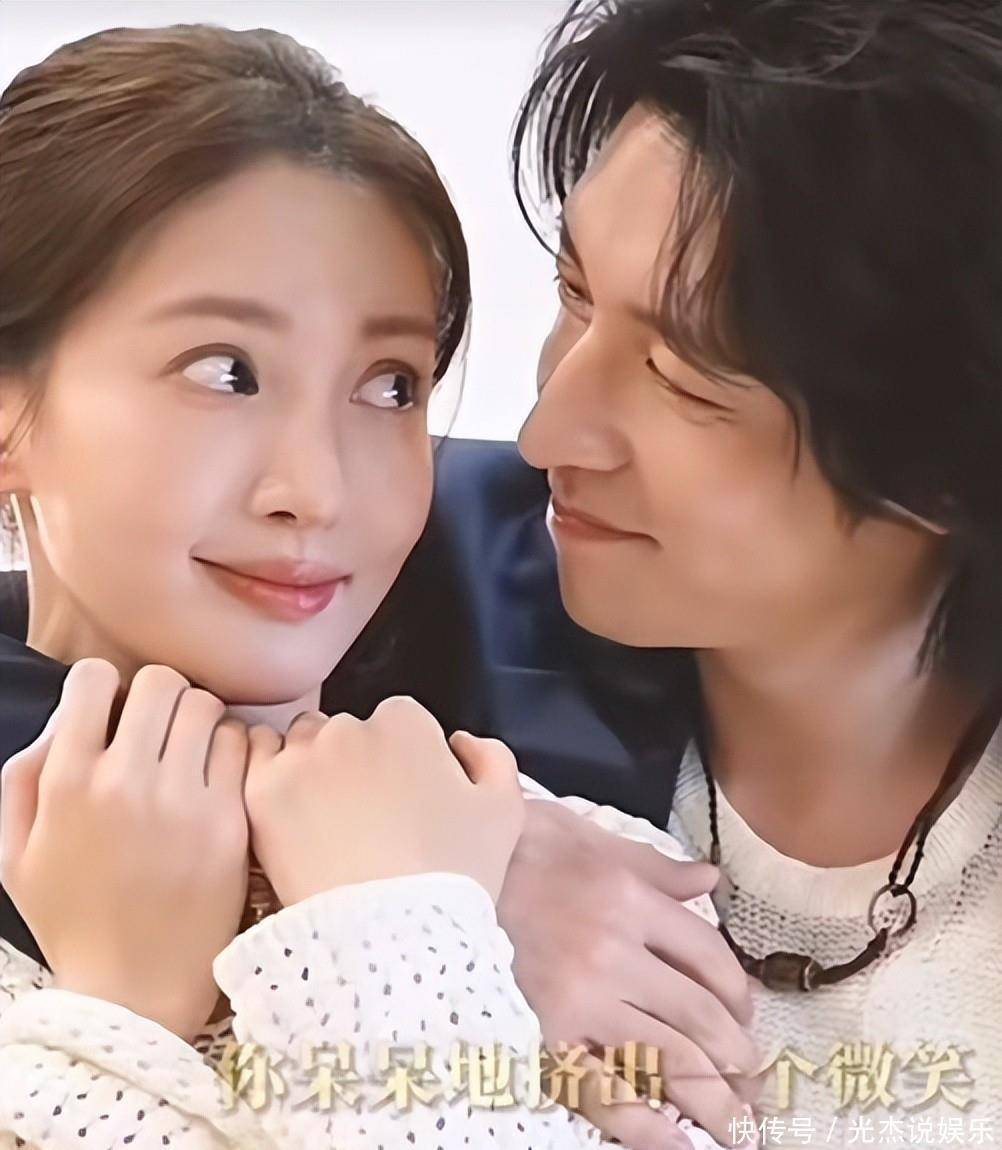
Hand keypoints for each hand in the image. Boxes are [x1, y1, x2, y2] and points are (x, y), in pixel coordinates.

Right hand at [0, 659, 250, 1041]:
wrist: (134, 990)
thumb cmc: (73, 918)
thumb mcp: (15, 854)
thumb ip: (26, 776)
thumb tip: (66, 718)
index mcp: (67, 784)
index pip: (93, 679)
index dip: (103, 685)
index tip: (111, 709)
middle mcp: (125, 782)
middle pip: (159, 681)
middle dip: (156, 695)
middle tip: (157, 727)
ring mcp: (183, 800)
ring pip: (206, 705)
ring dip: (197, 718)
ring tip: (190, 749)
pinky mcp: (228, 821)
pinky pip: (243, 745)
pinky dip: (232, 748)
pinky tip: (219, 774)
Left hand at [243, 697, 524, 905]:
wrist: (390, 939)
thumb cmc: (453, 877)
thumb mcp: (504, 812)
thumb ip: (492, 757)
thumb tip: (459, 742)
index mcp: (406, 723)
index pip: (399, 721)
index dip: (404, 759)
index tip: (404, 798)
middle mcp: (349, 728)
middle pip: (348, 730)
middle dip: (355, 761)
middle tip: (365, 817)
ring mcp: (301, 758)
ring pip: (301, 744)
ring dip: (310, 768)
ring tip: (324, 823)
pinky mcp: (261, 792)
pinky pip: (256, 762)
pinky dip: (270, 781)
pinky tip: (288, 818)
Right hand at [497, 799, 760, 1147]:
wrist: (447, 870)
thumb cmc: (521, 849)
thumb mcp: (592, 841)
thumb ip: (657, 868)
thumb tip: (711, 881)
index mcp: (629, 899)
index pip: (708, 956)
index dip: (738, 993)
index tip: (746, 1018)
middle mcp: (613, 951)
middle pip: (699, 1015)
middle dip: (738, 1059)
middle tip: (756, 1088)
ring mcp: (578, 999)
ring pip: (666, 1059)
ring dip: (711, 1100)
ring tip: (738, 1127)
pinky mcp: (542, 1036)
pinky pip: (603, 1091)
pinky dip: (644, 1126)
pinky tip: (674, 1143)